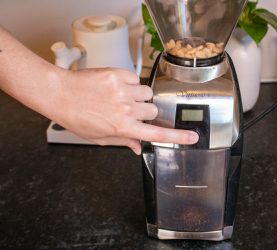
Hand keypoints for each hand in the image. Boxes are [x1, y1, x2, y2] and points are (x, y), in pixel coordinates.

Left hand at [50, 68, 198, 153]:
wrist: (60, 94)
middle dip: (145, 111)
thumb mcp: (100, 137)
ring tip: (122, 96)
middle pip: (153, 109)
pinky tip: (116, 86)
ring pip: (147, 92)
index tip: (192, 137)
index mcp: (123, 127)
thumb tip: (139, 147)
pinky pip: (136, 78)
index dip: (177, 137)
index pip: (157, 134)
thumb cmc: (77, 118)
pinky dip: (130, 82)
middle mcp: (126, 109)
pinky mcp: (117, 74)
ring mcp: (122, 90)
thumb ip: (123, 141)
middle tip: (129, 110)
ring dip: (139, 96)